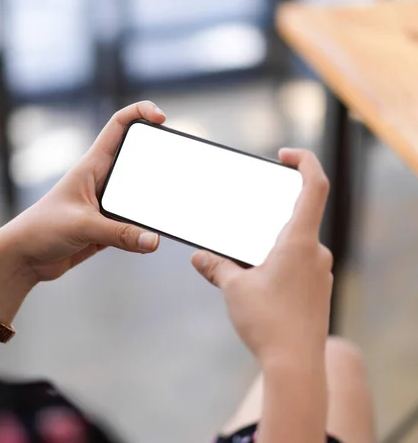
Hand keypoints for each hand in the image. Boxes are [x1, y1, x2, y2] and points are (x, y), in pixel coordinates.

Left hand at [0, 101, 165, 284]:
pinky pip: (134, 223)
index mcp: (92, 166)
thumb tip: (154, 240)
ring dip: (154, 199)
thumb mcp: (82, 226)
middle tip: (178, 165)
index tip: (162, 119)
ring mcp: (105, 204)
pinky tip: (155, 238)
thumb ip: (120, 234)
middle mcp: (101, 180)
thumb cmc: (41, 230)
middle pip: (137, 159)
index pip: (118, 126)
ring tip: (173, 205)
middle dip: (159, 158)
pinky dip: (145, 229)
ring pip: (139, 195)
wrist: (23, 258)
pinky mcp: (107, 227)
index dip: (140, 113)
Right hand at [191, 149, 332, 366]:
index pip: (314, 186)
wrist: (296, 365)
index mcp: (299, 241)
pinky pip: (298, 265)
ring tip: (243, 263)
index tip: (285, 155)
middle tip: (243, 223)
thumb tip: (199, 258)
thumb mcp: (234, 289)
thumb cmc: (268, 322)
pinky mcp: (317, 290)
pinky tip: (256, 283)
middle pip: (297, 217)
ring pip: (295, 245)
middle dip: (268, 217)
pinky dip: (277, 264)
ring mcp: (320, 272)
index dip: (304, 161)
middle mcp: (316, 252)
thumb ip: (216, 267)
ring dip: (269, 245)